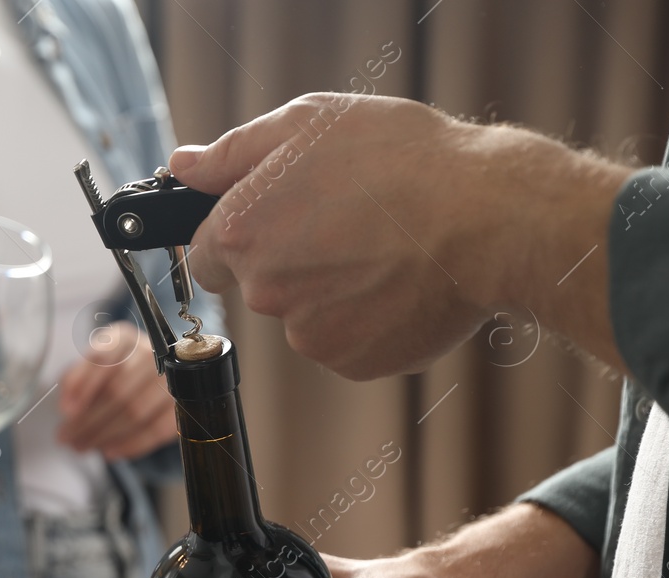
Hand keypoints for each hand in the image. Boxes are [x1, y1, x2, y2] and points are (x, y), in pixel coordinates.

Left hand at [57, 322, 179, 460]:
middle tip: (68, 438)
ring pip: (136, 412)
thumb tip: (68, 409)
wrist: (149, 379)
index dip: (82, 387)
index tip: (66, 412)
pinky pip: (156, 429)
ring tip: (83, 446)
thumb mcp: (87, 369)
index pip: (102, 359)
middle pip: (117, 391)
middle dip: (88, 420)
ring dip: (105, 435)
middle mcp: (151, 352)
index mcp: (124, 338)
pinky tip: (110, 451)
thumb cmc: (111, 374)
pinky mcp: (183, 404)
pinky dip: (131, 444)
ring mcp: (172, 378)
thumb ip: (73, 382)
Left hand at [170, 93, 629, 377]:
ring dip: (333, 290)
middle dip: (292, 259)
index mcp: (241, 232)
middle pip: (257, 284)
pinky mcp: (349, 361)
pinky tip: (401, 283)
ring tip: (386, 250)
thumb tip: (182, 168)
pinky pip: (345, 340)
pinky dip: (368, 318)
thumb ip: (233, 153)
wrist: (487, 219)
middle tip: (350, 223)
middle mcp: (263, 291)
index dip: (239, 236)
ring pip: (304, 315)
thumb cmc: (402, 160)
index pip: (206, 253)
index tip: (275, 222)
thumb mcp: (308, 124)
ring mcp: (306, 334)